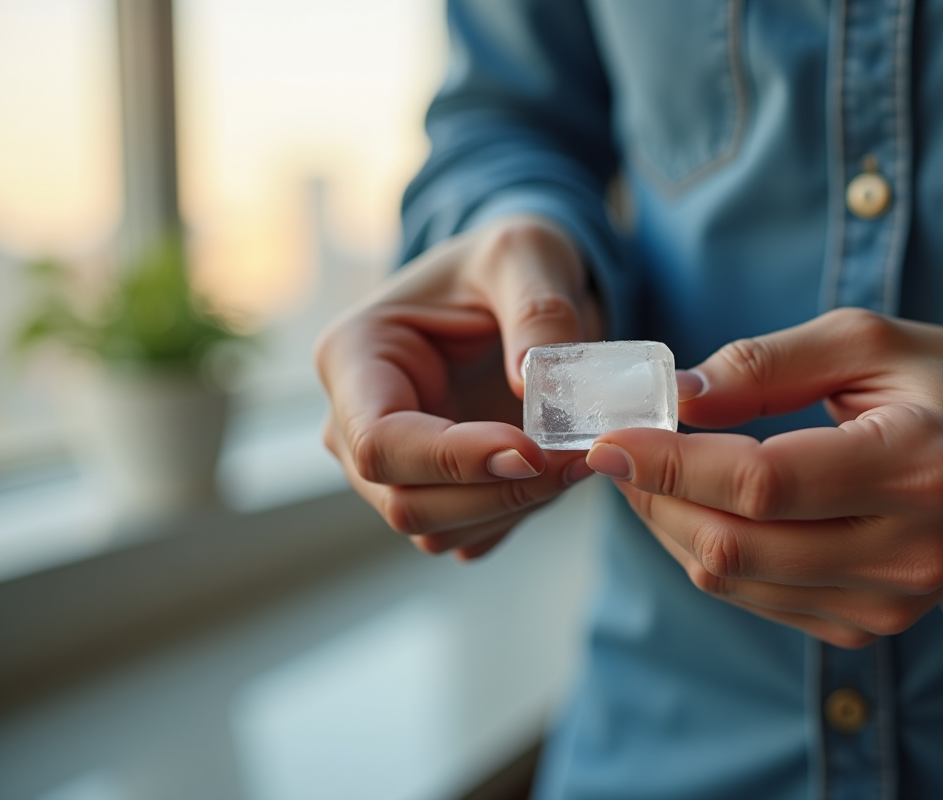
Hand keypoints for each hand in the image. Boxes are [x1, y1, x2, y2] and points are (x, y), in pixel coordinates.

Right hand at [316, 216, 600, 558]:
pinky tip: (556, 474)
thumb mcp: (529, 252)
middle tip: (577, 458)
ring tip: (577, 457)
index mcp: (354, 357)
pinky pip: (466, 535)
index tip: (531, 451)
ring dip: (513, 507)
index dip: (453, 459)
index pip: (379, 441)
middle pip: (405, 499)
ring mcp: (392, 465)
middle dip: (497, 491)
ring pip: (435, 528)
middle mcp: (354, 420)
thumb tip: (534, 384)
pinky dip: (514, 518)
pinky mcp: (435, 491)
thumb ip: (537, 311)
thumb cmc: (507, 260)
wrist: (517, 287)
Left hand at [586, 309, 942, 647]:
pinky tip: (702, 507)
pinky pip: (755, 599)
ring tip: (654, 471)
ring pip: (733, 580)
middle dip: (655, 495)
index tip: (607, 438)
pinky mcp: (868, 626)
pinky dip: (709, 553)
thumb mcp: (866, 340)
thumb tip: (675, 397)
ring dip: (671, 525)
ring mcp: (889, 602)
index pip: (765, 482)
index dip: (672, 463)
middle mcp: (909, 551)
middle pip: (737, 544)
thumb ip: (766, 363)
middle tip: (619, 450)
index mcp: (918, 465)